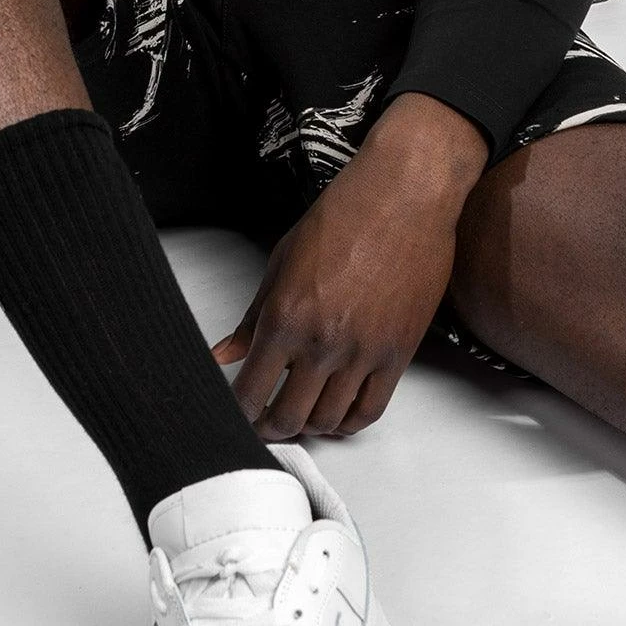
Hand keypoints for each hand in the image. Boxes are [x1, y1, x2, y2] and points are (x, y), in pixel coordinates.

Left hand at [210, 96, 486, 438]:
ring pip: (328, 420)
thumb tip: (224, 353)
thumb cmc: (341, 217)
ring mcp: (362, 352)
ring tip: (301, 415)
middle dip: (271, 427)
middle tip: (266, 421)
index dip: (240, 412)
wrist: (402, 197)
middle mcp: (322, 343)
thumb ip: (253, 316)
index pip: (251, 392)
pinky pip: (370, 410)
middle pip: (289, 417)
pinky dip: (349, 422)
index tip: (238, 413)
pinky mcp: (398, 354)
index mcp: (285, 317)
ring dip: (309, 427)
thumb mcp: (282, 260)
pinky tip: (337, 413)